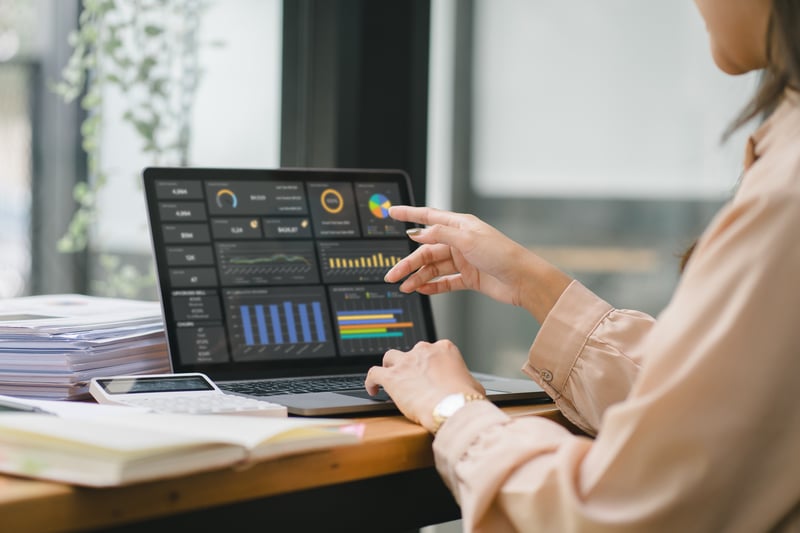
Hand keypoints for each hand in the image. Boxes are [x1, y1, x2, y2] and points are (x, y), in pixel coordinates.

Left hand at [364, 340, 484, 432]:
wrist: (452, 407)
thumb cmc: (464, 399)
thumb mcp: (474, 386)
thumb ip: (467, 381)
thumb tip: (469, 388)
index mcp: (444, 349)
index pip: (433, 351)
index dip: (429, 364)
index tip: (429, 375)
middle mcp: (424, 351)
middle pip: (412, 353)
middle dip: (411, 365)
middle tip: (413, 380)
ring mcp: (406, 362)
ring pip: (390, 357)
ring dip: (389, 367)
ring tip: (390, 378)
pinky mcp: (392, 377)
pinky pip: (374, 373)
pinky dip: (371, 381)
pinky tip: (373, 389)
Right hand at [384, 205, 571, 322]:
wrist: (523, 280)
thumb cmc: (502, 255)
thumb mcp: (468, 240)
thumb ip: (440, 234)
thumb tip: (417, 232)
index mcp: (460, 226)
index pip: (428, 217)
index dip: (408, 214)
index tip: (391, 212)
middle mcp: (460, 241)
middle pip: (427, 250)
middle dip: (408, 263)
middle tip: (393, 275)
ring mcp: (464, 260)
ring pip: (434, 268)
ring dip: (418, 277)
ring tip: (406, 287)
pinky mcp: (469, 278)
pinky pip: (445, 281)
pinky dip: (432, 286)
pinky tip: (421, 289)